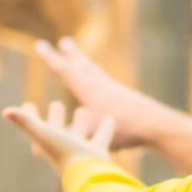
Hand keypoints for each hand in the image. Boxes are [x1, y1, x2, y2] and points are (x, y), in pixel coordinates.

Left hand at [3, 100, 117, 172]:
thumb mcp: (43, 133)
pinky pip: (102, 138)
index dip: (29, 116)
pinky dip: (105, 128)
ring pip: (80, 134)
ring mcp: (81, 152)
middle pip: (57, 131)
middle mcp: (62, 150)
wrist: (90, 175)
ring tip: (83, 110)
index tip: (27, 104)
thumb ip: (25, 121)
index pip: (34, 128)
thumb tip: (5, 111)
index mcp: (46, 145)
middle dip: (56, 118)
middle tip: (56, 104)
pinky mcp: (98, 154)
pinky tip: (109, 119)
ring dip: (80, 123)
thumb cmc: (64, 153)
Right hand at [33, 38, 170, 151]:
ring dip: (87, 64)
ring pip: (97, 73)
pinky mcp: (127, 98)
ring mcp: (116, 90)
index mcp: (90, 91)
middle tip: (65, 43)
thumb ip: (64, 137)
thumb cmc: (124, 130)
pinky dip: (102, 81)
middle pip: (83, 66)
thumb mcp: (90, 134)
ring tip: (82, 59)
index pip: (65, 71)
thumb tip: (33, 148)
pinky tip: (106, 86)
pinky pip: (109, 84)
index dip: (51, 59)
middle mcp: (102, 86)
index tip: (40, 45)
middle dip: (72, 56)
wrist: (157, 125)